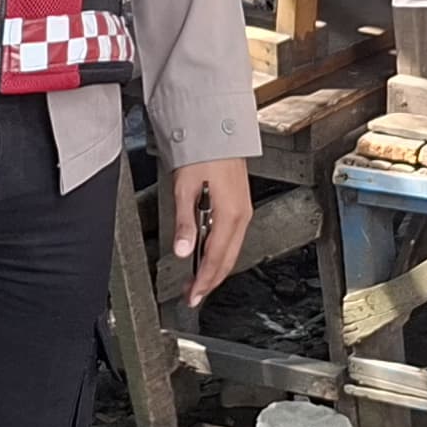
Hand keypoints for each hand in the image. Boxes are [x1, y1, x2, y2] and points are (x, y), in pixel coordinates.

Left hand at [169, 158, 256, 304]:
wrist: (218, 131)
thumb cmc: (203, 153)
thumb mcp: (185, 188)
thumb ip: (185, 223)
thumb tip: (183, 250)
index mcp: (230, 214)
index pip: (216, 258)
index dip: (203, 281)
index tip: (192, 295)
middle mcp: (241, 215)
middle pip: (228, 260)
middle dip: (210, 281)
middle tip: (193, 295)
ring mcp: (243, 210)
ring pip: (232, 251)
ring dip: (215, 269)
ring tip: (197, 281)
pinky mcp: (240, 205)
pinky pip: (233, 238)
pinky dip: (221, 253)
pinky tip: (209, 256)